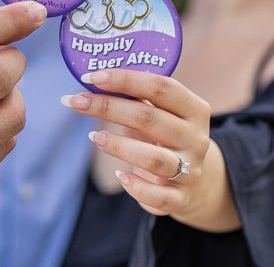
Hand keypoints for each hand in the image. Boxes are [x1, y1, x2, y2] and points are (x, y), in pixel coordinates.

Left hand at [60, 69, 239, 230]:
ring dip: (119, 146)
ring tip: (94, 138)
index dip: (125, 79)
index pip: (161, 87)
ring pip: (153, 159)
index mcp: (194, 109)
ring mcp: (190, 169)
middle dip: (108, 107)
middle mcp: (195, 138)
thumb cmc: (167, 135)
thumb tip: (91, 82)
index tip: (92, 76)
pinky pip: (158, 196)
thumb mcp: (162, 114)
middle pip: (150, 118)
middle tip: (76, 102)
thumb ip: (137, 99)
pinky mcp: (181, 197)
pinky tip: (120, 176)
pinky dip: (136, 187)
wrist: (196, 178)